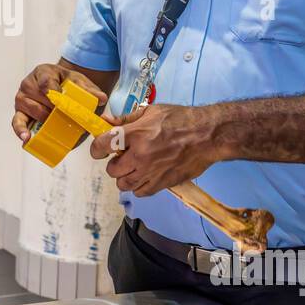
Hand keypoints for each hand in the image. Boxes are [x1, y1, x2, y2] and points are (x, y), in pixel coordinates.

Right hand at [11, 63, 105, 143]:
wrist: (63, 90)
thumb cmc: (69, 85)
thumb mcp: (81, 84)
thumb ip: (90, 90)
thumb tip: (101, 99)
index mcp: (43, 72)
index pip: (45, 81)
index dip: (51, 90)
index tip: (58, 99)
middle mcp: (28, 84)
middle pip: (37, 97)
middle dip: (51, 108)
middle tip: (65, 116)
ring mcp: (22, 99)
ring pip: (30, 110)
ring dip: (43, 119)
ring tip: (55, 125)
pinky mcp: (20, 114)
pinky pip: (17, 122)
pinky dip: (21, 130)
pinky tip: (27, 138)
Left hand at [89, 103, 230, 196]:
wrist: (207, 136)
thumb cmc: (181, 120)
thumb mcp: (151, 111)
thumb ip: (125, 119)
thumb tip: (104, 121)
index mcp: (136, 134)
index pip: (103, 144)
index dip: (97, 148)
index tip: (99, 150)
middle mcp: (141, 155)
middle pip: (112, 169)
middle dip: (114, 163)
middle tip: (123, 157)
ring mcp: (151, 172)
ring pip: (123, 184)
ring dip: (125, 176)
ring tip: (134, 167)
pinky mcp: (162, 183)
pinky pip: (140, 192)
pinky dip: (139, 186)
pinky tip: (145, 175)